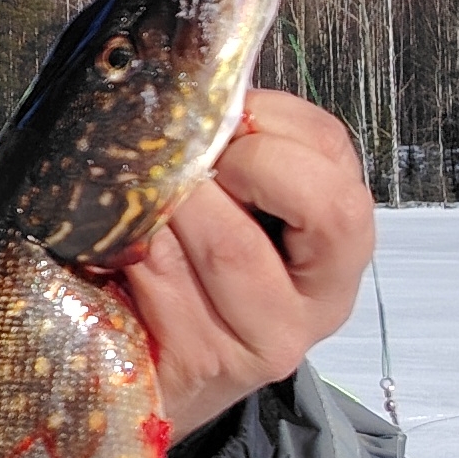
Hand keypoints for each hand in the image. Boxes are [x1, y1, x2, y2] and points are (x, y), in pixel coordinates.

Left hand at [123, 89, 374, 433]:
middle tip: (199, 166)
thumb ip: (237, 151)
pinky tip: (118, 244)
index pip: (338, 158)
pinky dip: (132, 245)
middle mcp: (323, 299)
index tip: (228, 117)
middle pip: (325, 207)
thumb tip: (196, 88)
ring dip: (174, 203)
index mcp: (339, 242)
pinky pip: (166, 280)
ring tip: (146, 200)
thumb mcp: (232, 204)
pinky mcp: (207, 364)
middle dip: (250, 163)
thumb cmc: (187, 269)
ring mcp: (269, 340)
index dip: (277, 121)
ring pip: (231, 244)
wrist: (144, 369)